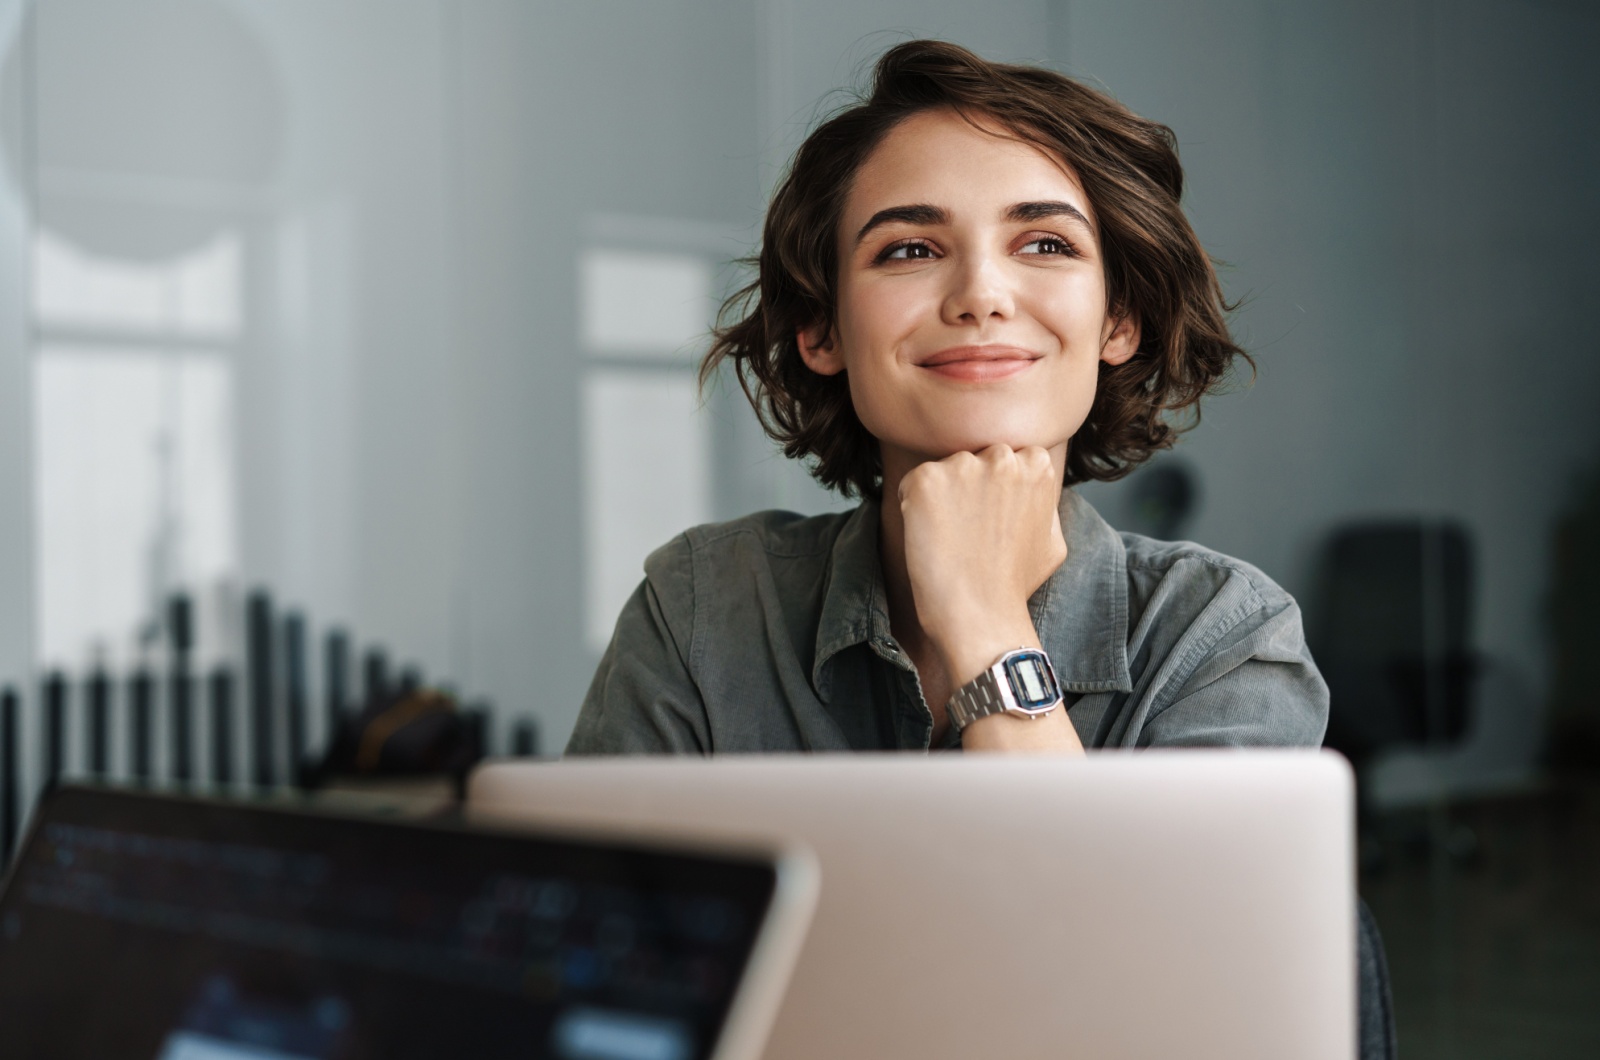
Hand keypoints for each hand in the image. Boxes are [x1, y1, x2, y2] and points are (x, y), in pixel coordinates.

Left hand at [897, 444, 1067, 687]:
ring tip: (950, 539)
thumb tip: (1034, 488)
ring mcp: (963, 466)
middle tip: (968, 531)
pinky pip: (912, 484)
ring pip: (943, 471)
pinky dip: (913, 508)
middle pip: (973, 458)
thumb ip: (1044, 503)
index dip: (994, 490)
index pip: (1006, 457)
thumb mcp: (1053, 539)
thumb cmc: (1014, 585)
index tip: (991, 520)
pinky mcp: (926, 481)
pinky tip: (929, 538)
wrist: (980, 616)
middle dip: (967, 487)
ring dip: (941, 497)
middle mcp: (1002, 457)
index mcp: (1036, 464)